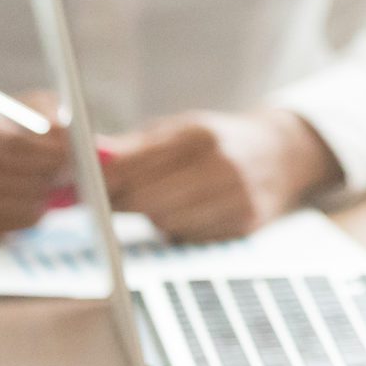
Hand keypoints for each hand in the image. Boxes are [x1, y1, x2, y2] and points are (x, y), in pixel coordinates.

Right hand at [0, 92, 69, 237]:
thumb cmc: (15, 127)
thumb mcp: (32, 107)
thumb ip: (49, 115)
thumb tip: (63, 134)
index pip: (13, 145)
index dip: (48, 152)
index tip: (69, 154)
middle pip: (17, 177)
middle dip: (48, 174)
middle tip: (66, 168)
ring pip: (21, 203)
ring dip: (44, 193)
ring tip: (46, 179)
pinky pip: (18, 223)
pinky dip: (36, 212)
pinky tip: (32, 197)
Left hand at [100, 109, 338, 241]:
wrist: (282, 153)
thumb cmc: (220, 140)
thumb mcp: (181, 128)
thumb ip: (134, 146)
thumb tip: (88, 155)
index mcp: (199, 135)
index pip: (133, 166)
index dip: (101, 180)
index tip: (82, 186)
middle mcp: (221, 165)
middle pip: (144, 200)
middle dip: (122, 202)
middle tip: (112, 199)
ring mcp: (236, 197)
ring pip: (165, 223)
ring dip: (154, 216)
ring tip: (164, 199)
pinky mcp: (244, 223)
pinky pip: (190, 237)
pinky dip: (181, 229)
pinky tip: (191, 211)